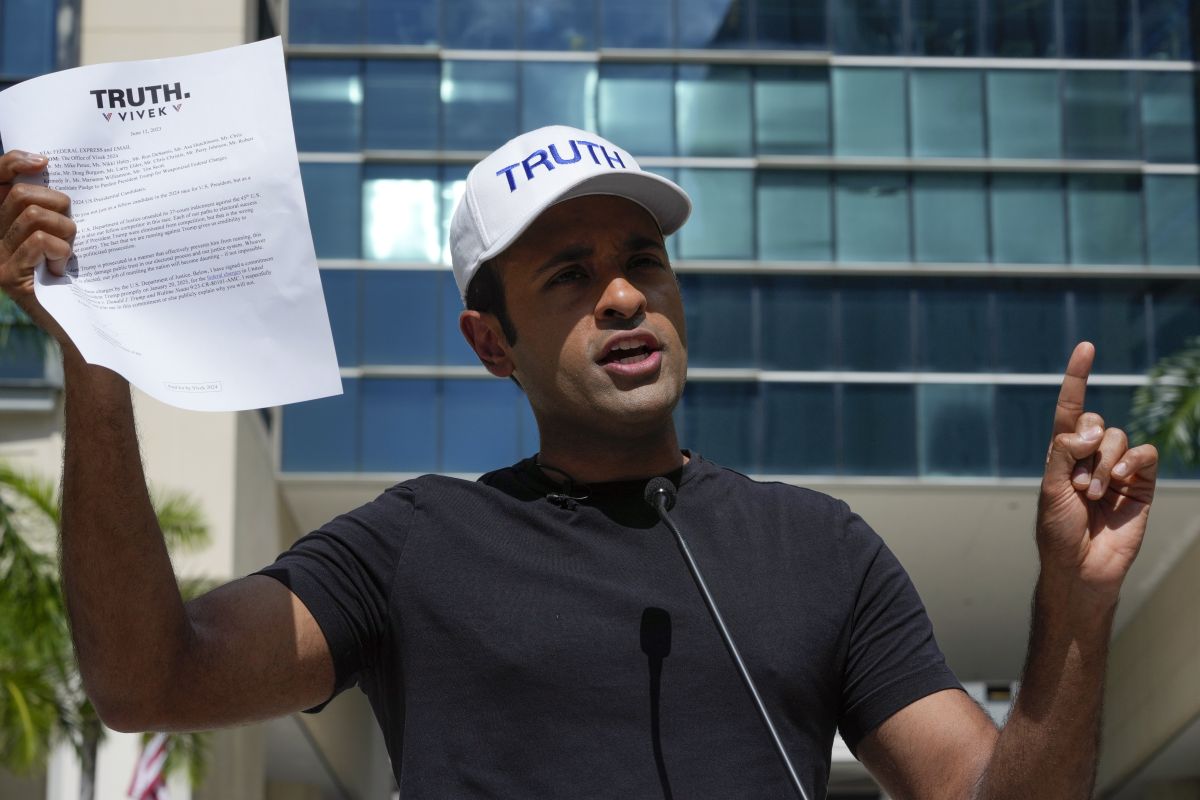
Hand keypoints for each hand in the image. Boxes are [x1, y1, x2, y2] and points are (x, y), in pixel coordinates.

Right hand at [0, 149, 75, 342]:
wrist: (79, 330)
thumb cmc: (77, 281)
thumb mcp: (66, 237)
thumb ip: (55, 210)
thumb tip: (51, 169)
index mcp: (3, 224)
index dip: (14, 162)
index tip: (44, 162)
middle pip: (20, 195)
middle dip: (58, 205)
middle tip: (72, 230)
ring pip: (32, 215)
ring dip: (64, 231)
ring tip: (69, 253)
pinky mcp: (8, 278)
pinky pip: (38, 242)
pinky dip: (60, 251)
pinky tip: (62, 270)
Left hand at [1037, 342, 1157, 602]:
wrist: (1081, 567)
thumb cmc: (1058, 531)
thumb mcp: (1050, 488)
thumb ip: (1064, 452)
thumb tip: (1086, 428)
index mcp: (1062, 453)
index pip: (1069, 408)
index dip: (1077, 377)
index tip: (1085, 347)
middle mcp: (1090, 456)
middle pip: (1095, 422)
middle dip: (1086, 447)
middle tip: (1077, 483)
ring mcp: (1117, 468)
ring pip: (1117, 437)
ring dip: (1104, 463)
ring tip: (1093, 493)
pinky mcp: (1141, 483)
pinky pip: (1145, 454)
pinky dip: (1132, 461)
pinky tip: (1120, 480)